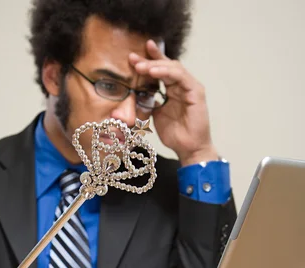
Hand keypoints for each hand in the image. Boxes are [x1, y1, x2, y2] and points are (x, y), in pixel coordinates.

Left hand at [129, 40, 218, 165]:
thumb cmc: (174, 135)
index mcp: (173, 90)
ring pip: (173, 68)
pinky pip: (181, 76)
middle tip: (132, 58)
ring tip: (140, 66)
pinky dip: (167, 72)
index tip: (132, 56)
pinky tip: (154, 72)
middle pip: (166, 65)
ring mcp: (190, 87)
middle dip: (149, 60)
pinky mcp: (196, 92)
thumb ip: (148, 102)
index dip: (149, 61)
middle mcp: (182, 86)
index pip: (161, 70)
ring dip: (155, 65)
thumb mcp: (155, 115)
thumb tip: (134, 93)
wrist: (188, 149)